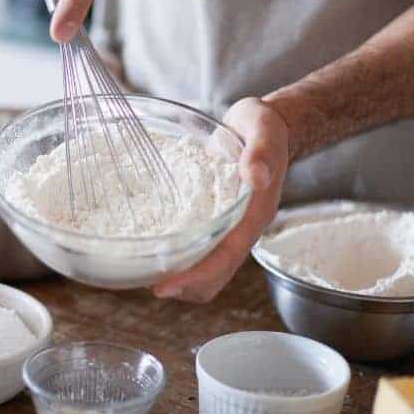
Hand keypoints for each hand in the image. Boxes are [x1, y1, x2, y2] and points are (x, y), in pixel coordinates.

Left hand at [153, 98, 288, 302]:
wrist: (269, 127)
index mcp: (255, 213)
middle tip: (144, 282)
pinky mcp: (219, 220)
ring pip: (207, 268)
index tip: (165, 286)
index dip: (197, 275)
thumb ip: (261, 153)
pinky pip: (200, 249)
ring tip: (144, 271)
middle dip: (183, 285)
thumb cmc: (265, 129)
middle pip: (215, 274)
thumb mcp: (264, 131)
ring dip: (180, 277)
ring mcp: (231, 227)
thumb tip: (256, 176)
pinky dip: (180, 257)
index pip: (227, 256)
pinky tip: (154, 248)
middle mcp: (243, 227)